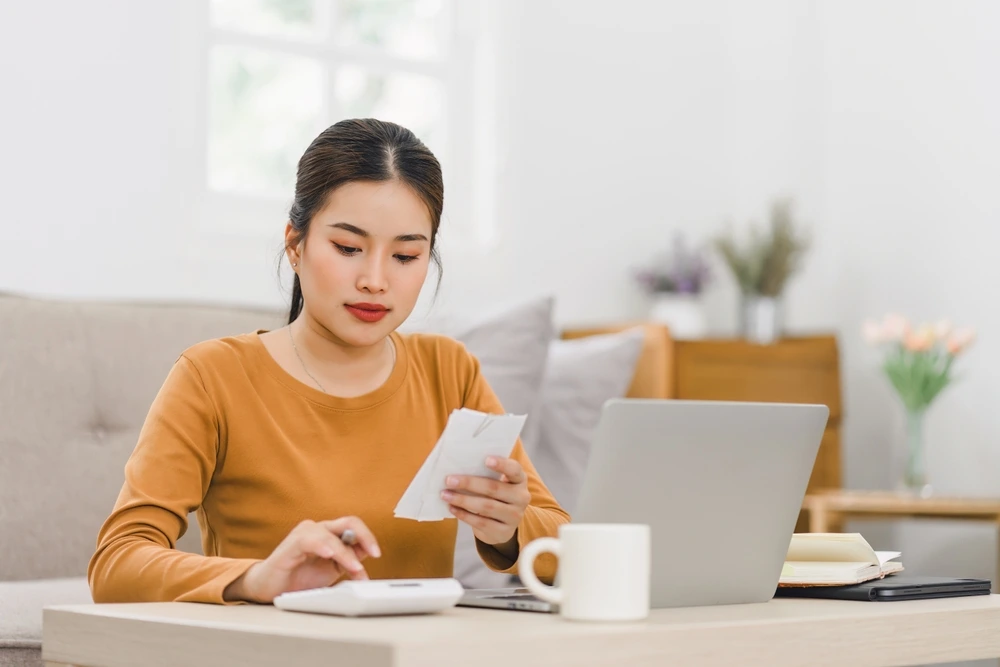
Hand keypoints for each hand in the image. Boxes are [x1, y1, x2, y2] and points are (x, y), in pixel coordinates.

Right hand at [223, 517, 379, 603]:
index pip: (354, 528)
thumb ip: (348, 563)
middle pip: (348, 523)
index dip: (368, 538)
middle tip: (374, 553)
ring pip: (332, 535)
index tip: (377, 554)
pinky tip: (329, 554)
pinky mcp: (290, 545)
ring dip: (346, 553)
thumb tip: (367, 560)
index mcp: (330, 534)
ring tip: (354, 569)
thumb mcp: (330, 572)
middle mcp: (319, 530)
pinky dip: (322, 546)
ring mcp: (304, 535)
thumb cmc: (298, 579)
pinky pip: (308, 540)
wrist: (268, 589)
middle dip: (365, 536)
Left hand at [441, 456, 529, 546]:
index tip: (486, 459)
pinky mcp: (503, 532)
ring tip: (445, 495)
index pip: (514, 470)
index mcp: (520, 480)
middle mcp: (521, 498)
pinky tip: (452, 508)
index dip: (502, 464)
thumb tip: (457, 468)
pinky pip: (481, 522)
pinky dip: (464, 514)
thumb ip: (485, 474)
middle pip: (494, 488)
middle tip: (449, 480)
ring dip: (462, 500)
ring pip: (486, 506)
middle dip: (469, 483)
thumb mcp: (498, 483)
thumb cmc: (496, 495)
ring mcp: (514, 517)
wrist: (503, 524)